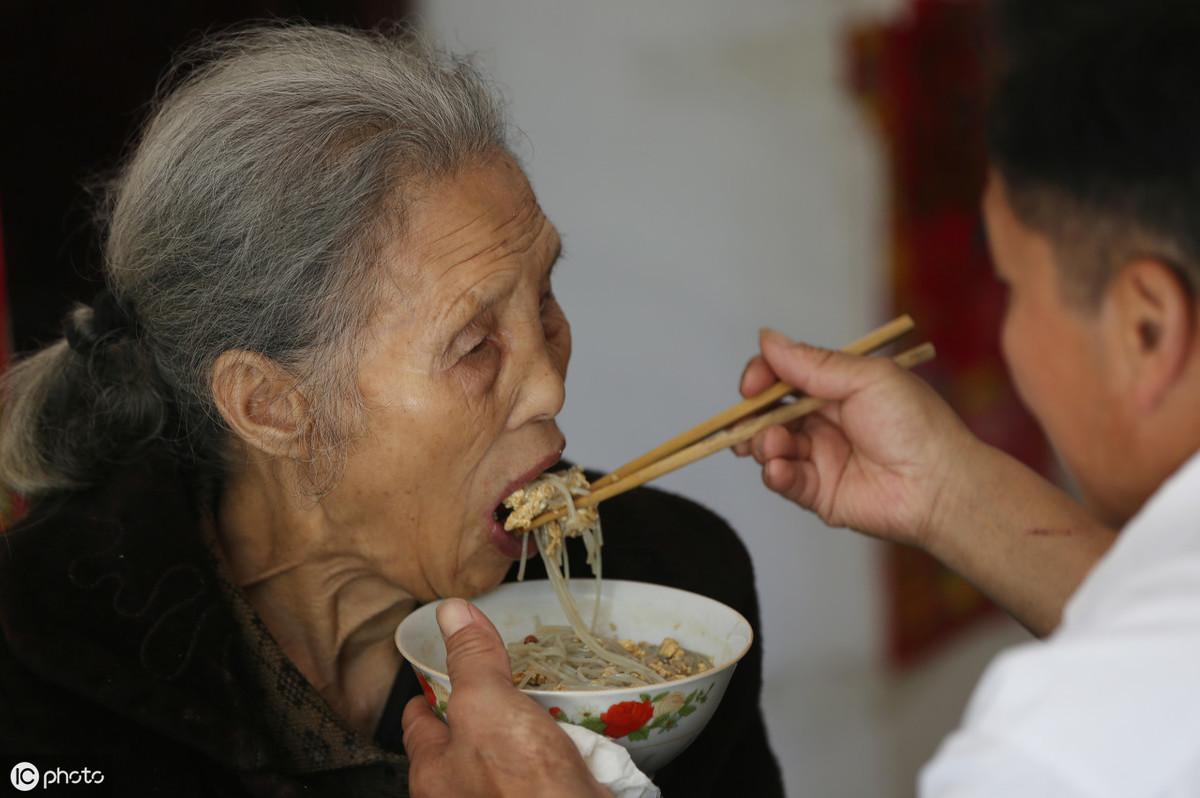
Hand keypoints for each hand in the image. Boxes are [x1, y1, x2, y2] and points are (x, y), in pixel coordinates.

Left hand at [402, 598, 606, 797]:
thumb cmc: (520, 783)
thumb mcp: (486, 704)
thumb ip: (470, 660)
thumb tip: (450, 612)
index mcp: (433, 773)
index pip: (420, 724)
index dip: (430, 694)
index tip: (439, 675)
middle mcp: (461, 794)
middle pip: (466, 739)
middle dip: (484, 708)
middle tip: (500, 678)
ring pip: (508, 754)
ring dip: (526, 726)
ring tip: (542, 699)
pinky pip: (544, 771)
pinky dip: (556, 749)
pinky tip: (572, 734)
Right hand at [733, 328, 976, 549]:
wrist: (940, 485)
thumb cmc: (916, 425)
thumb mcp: (866, 379)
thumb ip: (812, 364)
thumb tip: (767, 339)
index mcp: (837, 388)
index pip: (784, 376)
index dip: (762, 378)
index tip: (751, 386)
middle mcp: (824, 421)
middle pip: (770, 412)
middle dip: (753, 415)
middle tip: (747, 420)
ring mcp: (820, 457)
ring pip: (771, 446)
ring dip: (763, 443)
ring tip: (775, 445)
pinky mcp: (818, 492)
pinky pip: (783, 480)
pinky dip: (774, 473)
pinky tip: (779, 468)